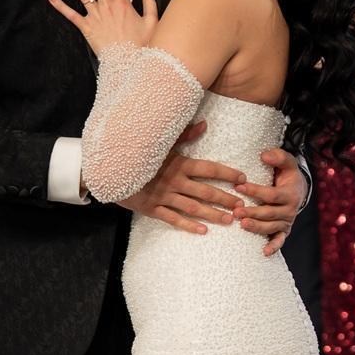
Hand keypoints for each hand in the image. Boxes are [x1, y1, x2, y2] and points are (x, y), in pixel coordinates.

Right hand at [122, 122, 248, 233]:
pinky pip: (172, 218)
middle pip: (205, 191)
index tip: (242, 178)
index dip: (227, 174)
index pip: (209, 168)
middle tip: (242, 205)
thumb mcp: (162, 143)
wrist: (111, 168)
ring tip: (229, 220)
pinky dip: (188, 225)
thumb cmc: (140, 154)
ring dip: (212, 214)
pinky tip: (203, 231)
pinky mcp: (152, 208)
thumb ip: (185, 134)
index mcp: (179, 164)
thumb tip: (205, 124)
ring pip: (192, 207)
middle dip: (225, 198)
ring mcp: (163, 196)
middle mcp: (174, 181)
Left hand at [236, 148, 308, 254]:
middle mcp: (290, 210)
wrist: (298, 189)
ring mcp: (286, 222)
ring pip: (271, 227)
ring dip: (256, 227)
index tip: (238, 186)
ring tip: (242, 224)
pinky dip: (273, 246)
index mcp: (290, 194)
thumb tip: (264, 155)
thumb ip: (278, 156)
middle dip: (252, 212)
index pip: (271, 194)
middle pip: (269, 213)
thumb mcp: (287, 162)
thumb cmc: (287, 175)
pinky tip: (264, 252)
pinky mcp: (284, 231)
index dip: (255, 191)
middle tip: (236, 210)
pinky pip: (279, 241)